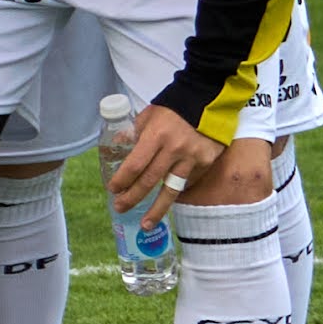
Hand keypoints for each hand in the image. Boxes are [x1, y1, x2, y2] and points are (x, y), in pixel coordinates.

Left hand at [103, 98, 218, 219]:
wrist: (209, 99)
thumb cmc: (175, 105)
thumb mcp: (149, 114)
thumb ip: (135, 132)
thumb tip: (118, 145)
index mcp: (157, 135)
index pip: (135, 165)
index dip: (122, 180)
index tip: (113, 189)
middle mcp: (175, 149)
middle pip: (150, 180)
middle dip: (133, 197)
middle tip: (120, 208)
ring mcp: (193, 158)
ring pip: (172, 190)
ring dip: (157, 209)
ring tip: (146, 224)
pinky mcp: (206, 163)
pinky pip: (188, 182)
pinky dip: (177, 193)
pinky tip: (167, 203)